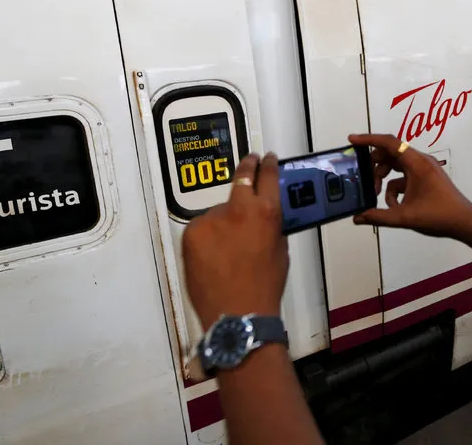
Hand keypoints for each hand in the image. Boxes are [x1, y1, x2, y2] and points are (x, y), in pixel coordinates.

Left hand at [182, 153, 288, 330]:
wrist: (238, 313)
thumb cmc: (264, 286)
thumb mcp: (279, 251)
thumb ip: (270, 227)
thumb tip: (263, 217)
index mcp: (266, 213)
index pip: (267, 177)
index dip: (266, 164)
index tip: (265, 158)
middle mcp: (238, 210)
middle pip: (240, 178)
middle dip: (246, 168)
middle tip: (249, 163)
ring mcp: (211, 219)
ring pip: (217, 212)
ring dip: (221, 222)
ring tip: (225, 250)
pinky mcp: (192, 232)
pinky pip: (201, 229)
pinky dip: (206, 238)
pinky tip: (212, 258)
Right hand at [349, 133, 471, 250]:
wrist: (464, 223)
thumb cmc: (440, 216)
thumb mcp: (404, 217)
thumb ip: (377, 217)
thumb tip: (357, 217)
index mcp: (417, 164)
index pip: (390, 142)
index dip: (369, 139)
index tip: (352, 140)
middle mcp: (420, 162)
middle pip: (390, 153)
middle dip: (375, 166)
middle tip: (365, 179)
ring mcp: (423, 169)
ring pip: (395, 165)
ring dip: (383, 178)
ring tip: (377, 193)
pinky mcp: (424, 178)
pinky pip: (402, 177)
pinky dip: (394, 188)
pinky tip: (394, 204)